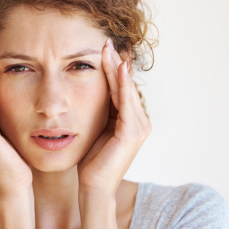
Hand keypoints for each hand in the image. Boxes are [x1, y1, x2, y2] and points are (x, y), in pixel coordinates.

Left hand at [77, 38, 151, 195]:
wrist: (93, 186)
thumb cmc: (91, 160)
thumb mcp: (95, 129)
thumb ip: (99, 111)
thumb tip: (89, 93)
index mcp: (130, 119)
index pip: (120, 88)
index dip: (111, 68)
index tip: (102, 48)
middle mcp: (139, 121)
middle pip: (124, 85)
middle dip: (114, 63)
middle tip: (105, 41)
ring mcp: (139, 127)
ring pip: (126, 90)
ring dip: (117, 68)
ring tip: (108, 49)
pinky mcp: (132, 133)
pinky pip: (126, 104)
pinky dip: (122, 85)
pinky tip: (118, 68)